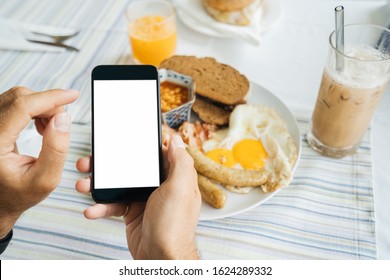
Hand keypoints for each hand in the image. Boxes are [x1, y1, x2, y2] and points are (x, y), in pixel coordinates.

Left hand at [0, 86, 78, 238]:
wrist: (1, 199)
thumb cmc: (20, 193)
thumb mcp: (45, 179)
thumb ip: (56, 149)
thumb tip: (63, 118)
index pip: (21, 107)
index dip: (50, 98)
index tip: (73, 96)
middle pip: (20, 98)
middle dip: (48, 105)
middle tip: (61, 126)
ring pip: (17, 98)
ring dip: (41, 107)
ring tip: (49, 130)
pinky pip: (14, 103)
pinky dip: (34, 109)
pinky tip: (41, 127)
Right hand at [76, 135, 201, 258]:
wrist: (161, 257)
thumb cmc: (174, 225)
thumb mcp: (180, 188)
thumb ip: (180, 162)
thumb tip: (176, 140)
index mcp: (173, 176)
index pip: (158, 153)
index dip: (142, 144)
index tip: (125, 137)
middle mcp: (159, 185)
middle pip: (133, 167)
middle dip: (111, 163)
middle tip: (92, 160)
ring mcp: (144, 199)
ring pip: (119, 184)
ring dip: (99, 184)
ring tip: (83, 184)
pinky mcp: (132, 213)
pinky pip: (113, 204)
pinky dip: (101, 207)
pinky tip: (91, 210)